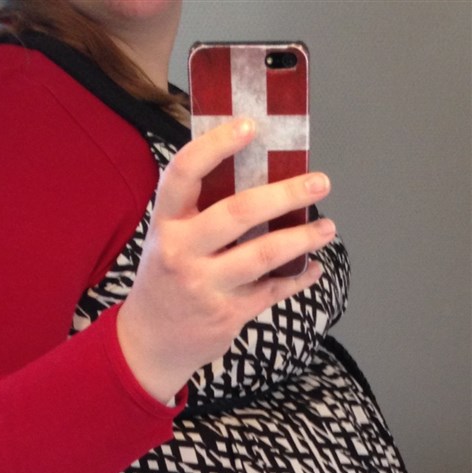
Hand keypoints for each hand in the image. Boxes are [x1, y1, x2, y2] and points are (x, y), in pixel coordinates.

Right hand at [117, 117, 335, 402]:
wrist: (148, 343)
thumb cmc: (164, 281)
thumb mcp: (166, 241)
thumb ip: (199, 212)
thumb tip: (258, 172)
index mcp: (165, 225)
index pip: (184, 173)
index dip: (216, 145)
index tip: (250, 126)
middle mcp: (182, 253)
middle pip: (239, 213)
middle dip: (285, 194)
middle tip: (319, 181)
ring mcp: (205, 286)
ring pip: (263, 254)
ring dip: (302, 238)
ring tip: (327, 227)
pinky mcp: (226, 315)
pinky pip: (271, 291)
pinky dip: (297, 278)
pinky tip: (313, 267)